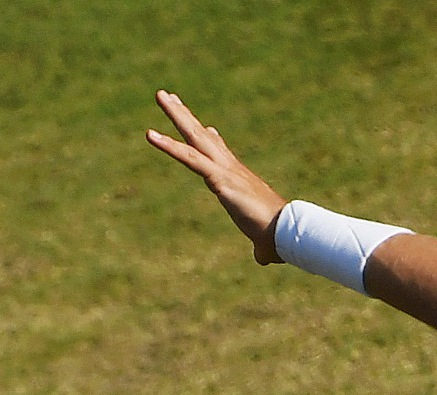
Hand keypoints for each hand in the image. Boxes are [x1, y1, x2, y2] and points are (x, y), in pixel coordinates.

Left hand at [143, 90, 287, 264]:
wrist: (286, 231)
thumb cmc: (277, 237)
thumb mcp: (263, 238)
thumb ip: (260, 247)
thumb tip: (265, 257)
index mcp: (238, 179)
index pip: (220, 153)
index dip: (211, 138)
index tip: (204, 126)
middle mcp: (230, 168)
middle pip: (202, 135)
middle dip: (184, 115)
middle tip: (168, 96)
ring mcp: (223, 170)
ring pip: (194, 137)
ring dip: (176, 115)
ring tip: (160, 95)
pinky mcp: (218, 178)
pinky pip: (189, 157)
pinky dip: (168, 145)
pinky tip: (150, 134)